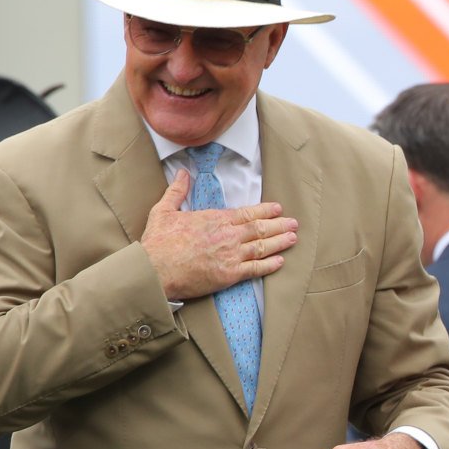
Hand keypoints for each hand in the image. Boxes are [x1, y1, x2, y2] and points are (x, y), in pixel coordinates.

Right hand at [140, 170, 299, 299]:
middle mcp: (227, 236)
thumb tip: (182, 173)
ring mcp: (231, 256)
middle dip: (279, 225)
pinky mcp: (230, 275)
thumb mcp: (163, 210)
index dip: (265, 210)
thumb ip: (176, 191)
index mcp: (215, 219)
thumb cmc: (157, 242)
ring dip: (280, 242)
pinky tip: (281, 261)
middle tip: (294, 223)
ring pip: (262, 247)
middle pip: (260, 229)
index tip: (277, 208)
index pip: (247, 213)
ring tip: (293, 238)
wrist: (154, 270)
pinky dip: (270, 265)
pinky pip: (256, 269)